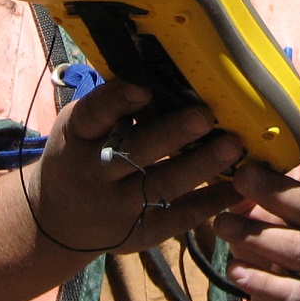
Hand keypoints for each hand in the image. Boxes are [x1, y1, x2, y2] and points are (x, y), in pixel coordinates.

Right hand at [23, 82, 242, 253]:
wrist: (58, 222)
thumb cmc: (80, 156)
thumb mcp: (80, 129)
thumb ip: (113, 106)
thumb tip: (164, 68)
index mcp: (78, 136)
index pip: (95, 113)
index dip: (118, 101)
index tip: (143, 88)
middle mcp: (96, 172)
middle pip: (136, 152)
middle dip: (172, 134)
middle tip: (205, 115)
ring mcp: (119, 207)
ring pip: (163, 185)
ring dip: (202, 165)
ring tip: (234, 146)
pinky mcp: (141, 232)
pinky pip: (180, 217)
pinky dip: (213, 201)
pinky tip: (241, 186)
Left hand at [215, 130, 299, 300]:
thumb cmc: (293, 246)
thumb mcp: (289, 218)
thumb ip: (268, 193)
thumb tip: (227, 163)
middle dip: (276, 192)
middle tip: (241, 176)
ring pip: (297, 249)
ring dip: (257, 235)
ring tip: (221, 225)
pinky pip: (288, 292)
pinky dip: (260, 281)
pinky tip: (234, 270)